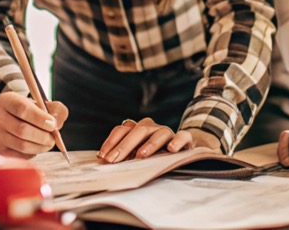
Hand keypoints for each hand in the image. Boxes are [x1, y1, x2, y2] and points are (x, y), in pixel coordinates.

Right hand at [0, 91, 69, 159]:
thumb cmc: (31, 111)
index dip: (39, 118)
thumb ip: (56, 109)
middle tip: (53, 138)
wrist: (17, 118)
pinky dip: (31, 153)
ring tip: (48, 143)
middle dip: (42, 136)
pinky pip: (18, 156)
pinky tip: (36, 147)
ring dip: (39, 147)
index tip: (52, 124)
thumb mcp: (44, 104)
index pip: (21, 108)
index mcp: (7, 100)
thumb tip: (57, 121)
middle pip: (21, 129)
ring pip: (21, 145)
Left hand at [98, 118, 219, 162]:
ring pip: (159, 133)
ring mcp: (168, 132)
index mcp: (138, 128)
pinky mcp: (185, 139)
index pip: (122, 130)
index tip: (103, 157)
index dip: (111, 142)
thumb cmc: (155, 152)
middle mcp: (152, 127)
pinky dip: (177, 141)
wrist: (182, 148)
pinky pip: (182, 136)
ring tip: (141, 155)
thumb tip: (104, 161)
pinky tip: (171, 149)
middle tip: (113, 160)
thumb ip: (124, 154)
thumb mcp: (137, 152)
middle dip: (123, 146)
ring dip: (149, 144)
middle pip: (137, 131)